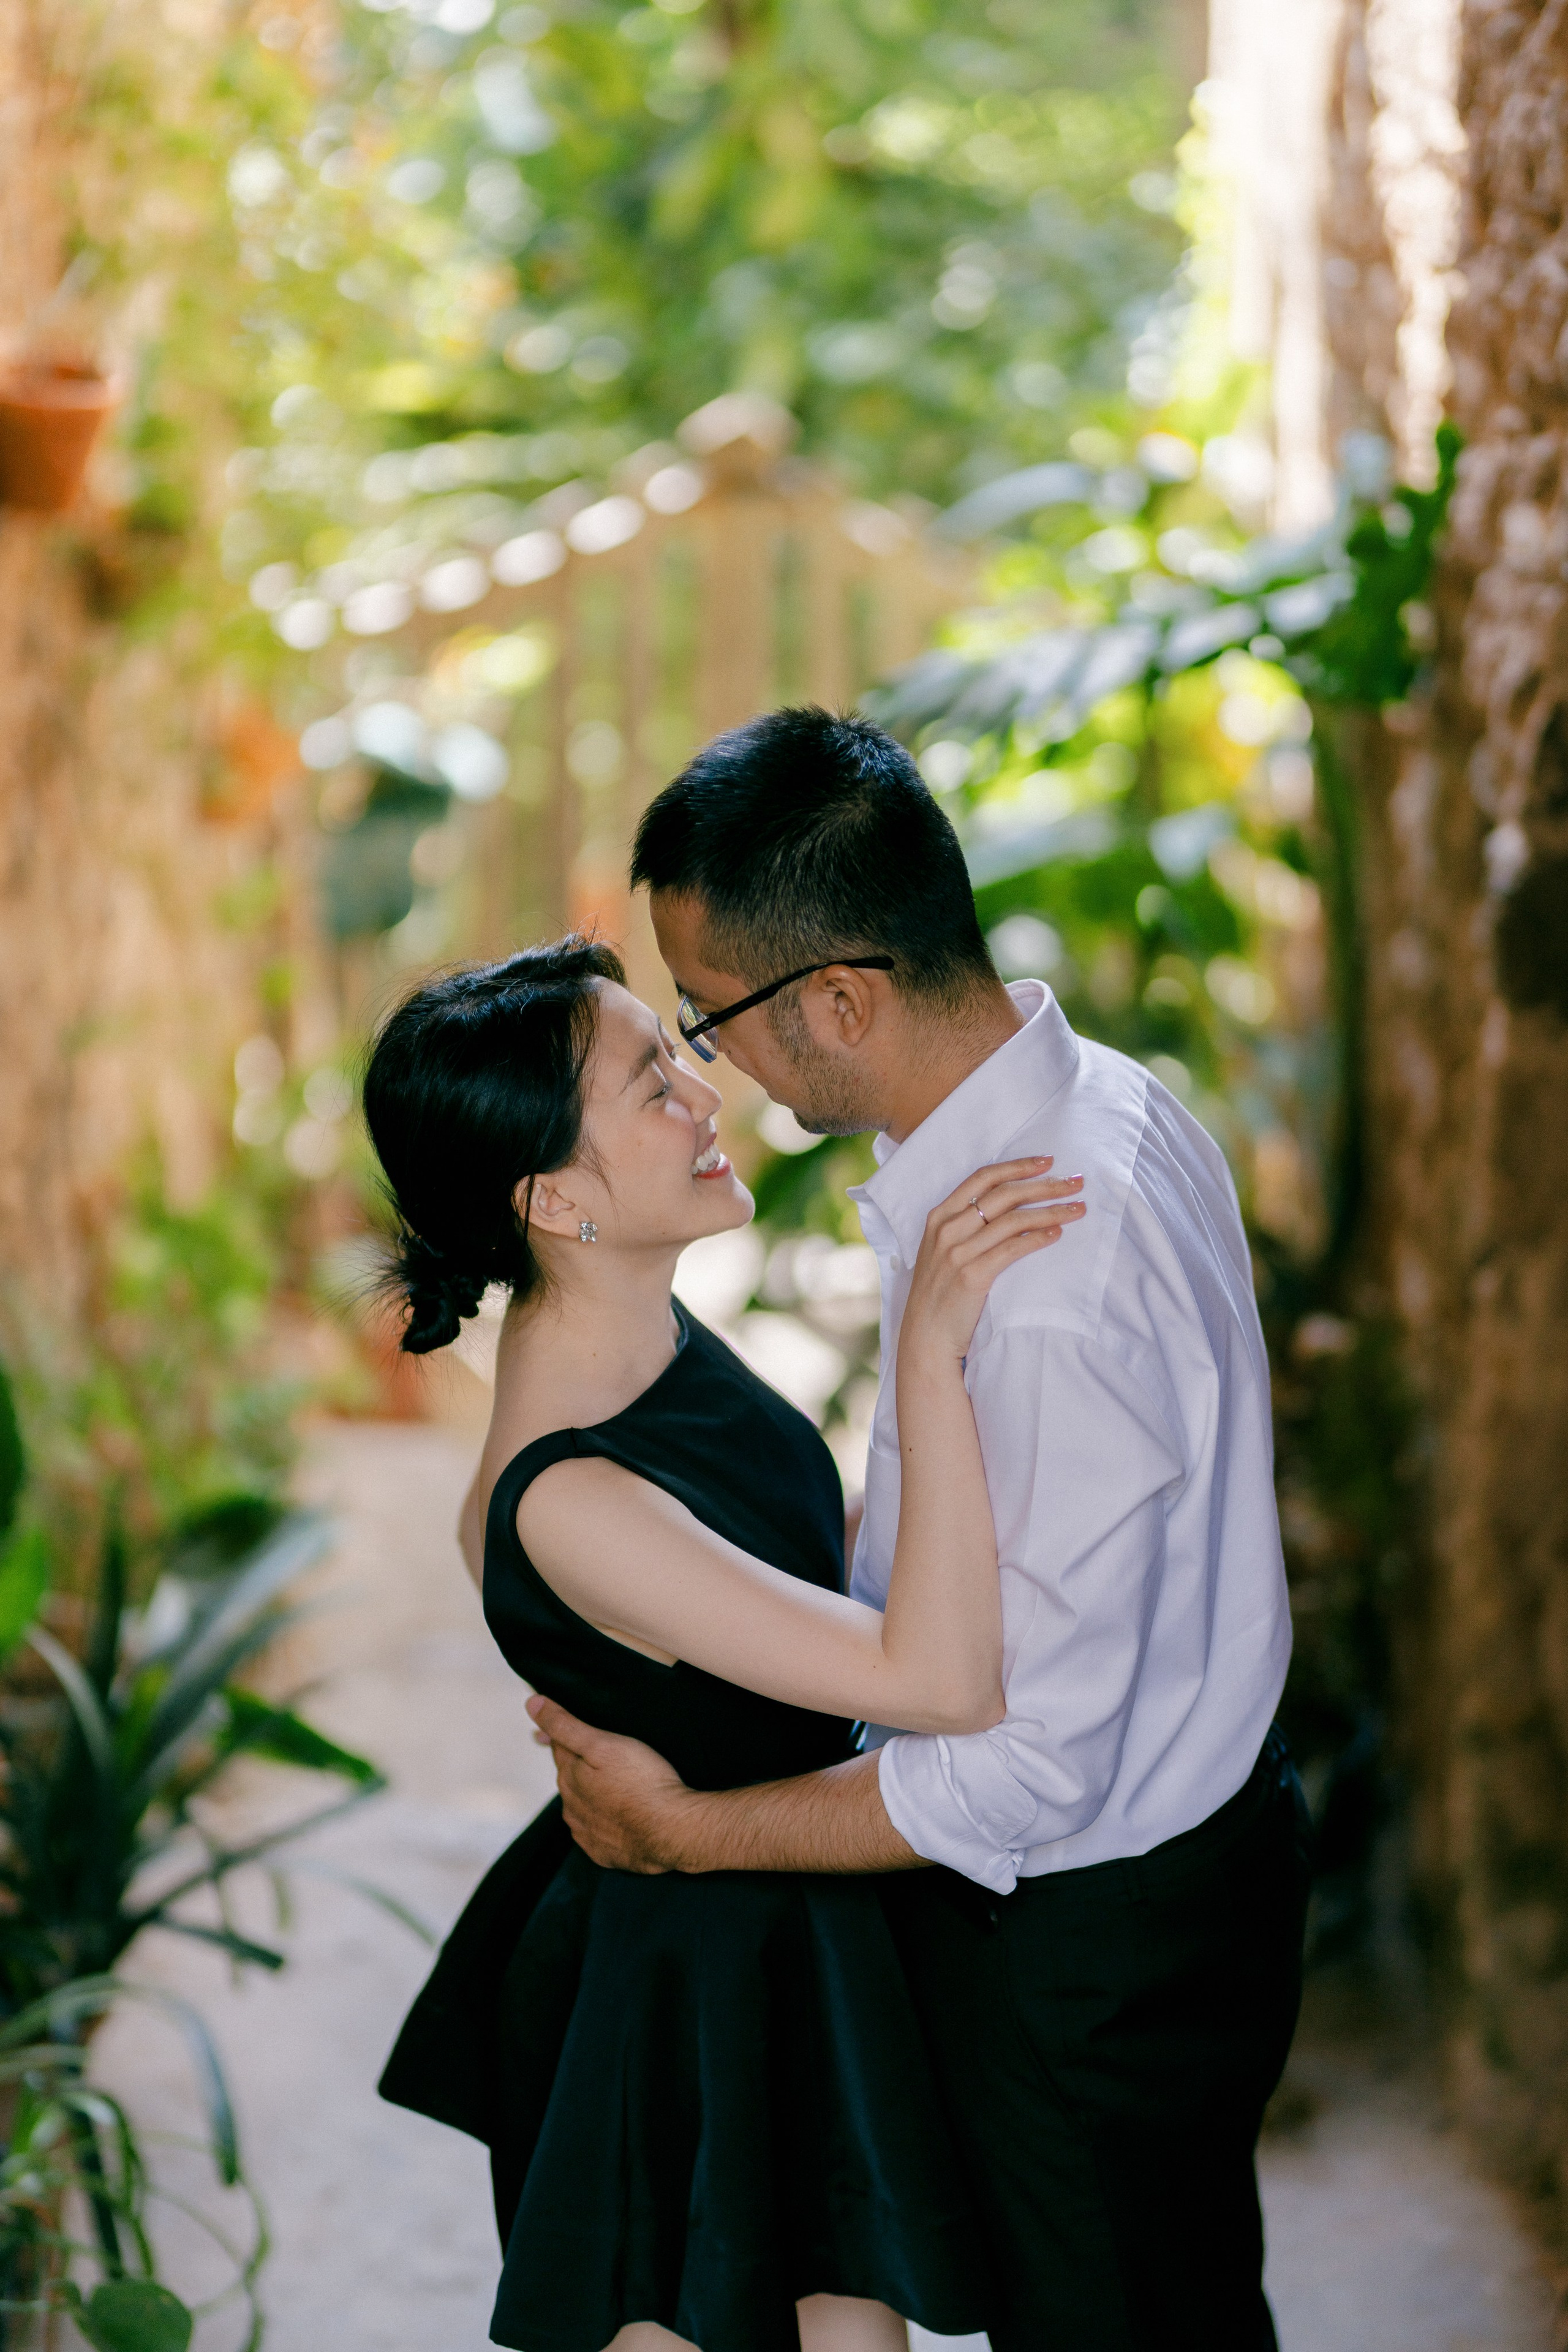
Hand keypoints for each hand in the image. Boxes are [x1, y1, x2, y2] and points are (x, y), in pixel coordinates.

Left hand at [527, 1693, 692, 1872]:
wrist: (672, 1831)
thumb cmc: (643, 1782)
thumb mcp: (603, 1743)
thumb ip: (565, 1725)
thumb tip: (532, 1704)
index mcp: (569, 1776)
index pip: (558, 1747)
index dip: (565, 1734)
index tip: (572, 1728)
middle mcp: (571, 1807)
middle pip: (570, 1777)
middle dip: (580, 1765)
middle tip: (605, 1755)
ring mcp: (586, 1832)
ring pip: (582, 1805)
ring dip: (592, 1795)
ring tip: (618, 1785)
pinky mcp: (603, 1852)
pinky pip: (597, 1832)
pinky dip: (605, 1821)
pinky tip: (622, 1814)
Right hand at [901, 1155, 1085, 1362]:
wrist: (925, 1337)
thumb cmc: (940, 1294)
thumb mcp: (942, 1251)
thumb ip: (966, 1227)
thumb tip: (1010, 1208)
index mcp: (939, 1216)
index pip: (983, 1177)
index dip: (1018, 1166)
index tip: (1048, 1161)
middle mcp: (947, 1229)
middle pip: (1004, 1194)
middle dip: (1045, 1185)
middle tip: (1075, 1182)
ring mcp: (957, 1252)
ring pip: (1013, 1219)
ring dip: (1051, 1211)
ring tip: (1078, 1209)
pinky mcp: (971, 1276)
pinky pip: (1013, 1249)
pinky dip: (1038, 1238)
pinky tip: (1058, 1234)